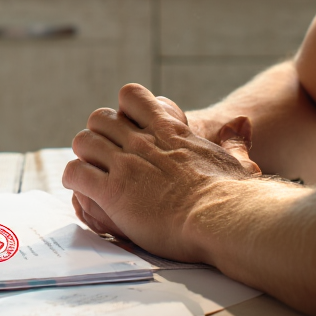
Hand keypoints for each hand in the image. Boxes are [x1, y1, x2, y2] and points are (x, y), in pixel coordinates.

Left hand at [62, 84, 259, 261]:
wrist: (224, 218)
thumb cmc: (236, 197)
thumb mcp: (238, 163)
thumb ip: (235, 142)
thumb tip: (242, 122)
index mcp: (169, 131)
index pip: (132, 96)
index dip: (124, 109)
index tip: (129, 126)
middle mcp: (142, 142)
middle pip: (100, 118)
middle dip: (98, 134)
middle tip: (105, 155)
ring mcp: (124, 165)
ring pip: (83, 140)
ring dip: (83, 155)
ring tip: (90, 171)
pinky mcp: (112, 191)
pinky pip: (75, 172)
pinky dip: (73, 179)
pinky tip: (81, 190)